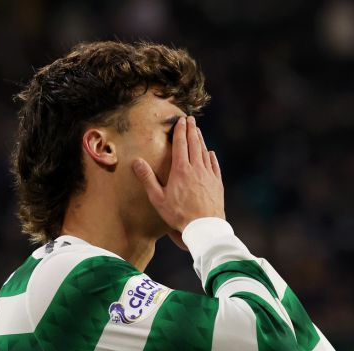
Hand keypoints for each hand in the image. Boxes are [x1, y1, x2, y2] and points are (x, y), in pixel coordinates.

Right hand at [133, 116, 224, 236]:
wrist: (204, 227)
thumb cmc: (179, 215)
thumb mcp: (158, 198)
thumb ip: (147, 178)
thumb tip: (136, 162)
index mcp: (181, 170)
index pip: (181, 144)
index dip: (180, 131)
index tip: (181, 121)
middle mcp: (196, 168)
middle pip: (194, 144)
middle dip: (192, 130)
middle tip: (191, 119)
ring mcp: (209, 175)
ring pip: (204, 152)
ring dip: (201, 140)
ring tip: (198, 131)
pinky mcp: (217, 184)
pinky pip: (215, 166)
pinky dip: (211, 157)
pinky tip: (210, 153)